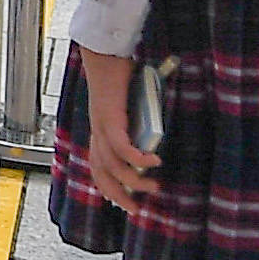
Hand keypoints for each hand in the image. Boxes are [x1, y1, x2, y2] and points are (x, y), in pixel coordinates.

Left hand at [72, 47, 155, 212]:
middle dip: (117, 195)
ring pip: (112, 164)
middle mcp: (97, 130)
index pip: (98, 165)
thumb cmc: (119, 71)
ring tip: (153, 186)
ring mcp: (101, 124)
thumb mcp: (134, 102)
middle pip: (100, 172)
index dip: (109, 185)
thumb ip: (143, 118)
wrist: (105, 50)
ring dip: (133, 180)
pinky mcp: (110, 116)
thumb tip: (161, 129)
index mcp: (100, 129)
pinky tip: (153, 162)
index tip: (125, 200)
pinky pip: (121, 146)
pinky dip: (137, 158)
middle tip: (136, 210)